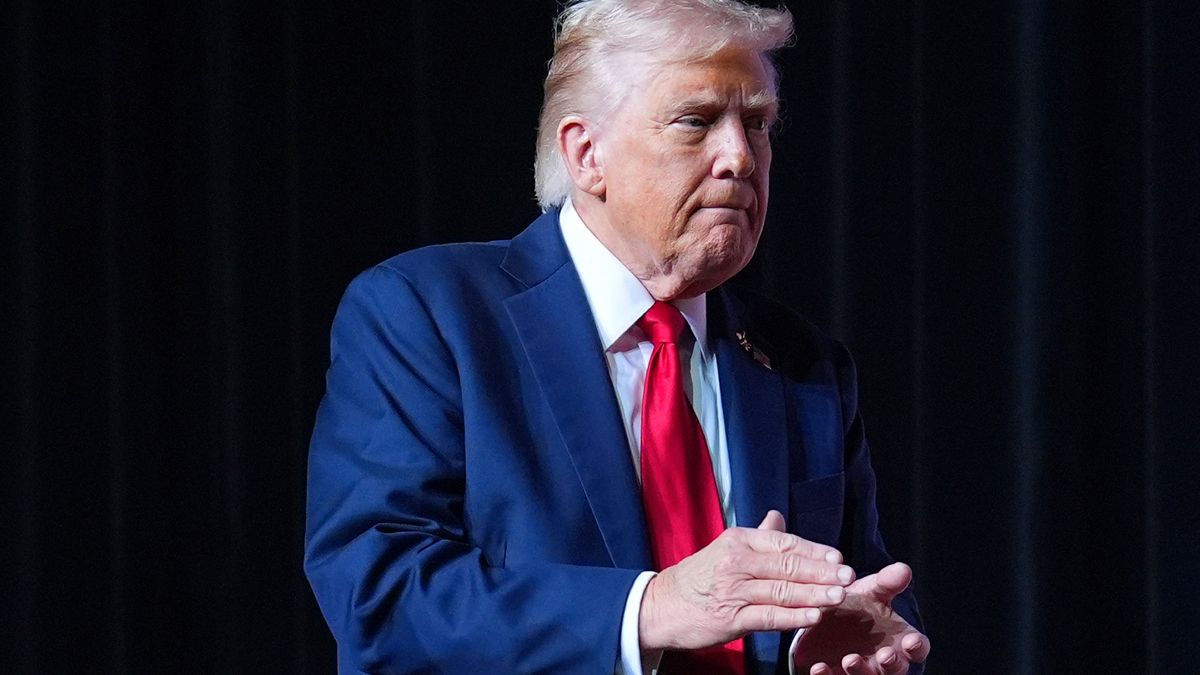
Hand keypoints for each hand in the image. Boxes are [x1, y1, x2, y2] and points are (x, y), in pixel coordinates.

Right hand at [639, 510, 854, 650]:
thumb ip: (757, 536)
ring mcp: (733, 590)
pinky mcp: (730, 618)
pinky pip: (768, 616)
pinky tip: (813, 617)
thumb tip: (777, 516)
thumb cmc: (698, 578)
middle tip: (848, 576)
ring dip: (814, 594)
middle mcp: (736, 561)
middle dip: (822, 572)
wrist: (661, 605)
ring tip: (839, 596)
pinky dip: (793, 617)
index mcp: (738, 540)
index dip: (814, 551)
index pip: (784, 542)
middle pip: (788, 565)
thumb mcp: (725, 548)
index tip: (838, 557)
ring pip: (782, 590)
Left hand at [794, 562, 929, 674]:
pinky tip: (818, 667)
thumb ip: (886, 583)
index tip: (911, 641)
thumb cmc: (856, 605)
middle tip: (885, 655)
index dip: (917, 647)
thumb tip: (903, 568)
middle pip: (896, 669)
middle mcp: (884, 659)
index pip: (918, 648)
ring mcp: (862, 669)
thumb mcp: (869, 591)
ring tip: (849, 659)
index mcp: (899, 639)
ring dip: (860, 671)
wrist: (823, 616)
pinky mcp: (837, 674)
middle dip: (891, 664)